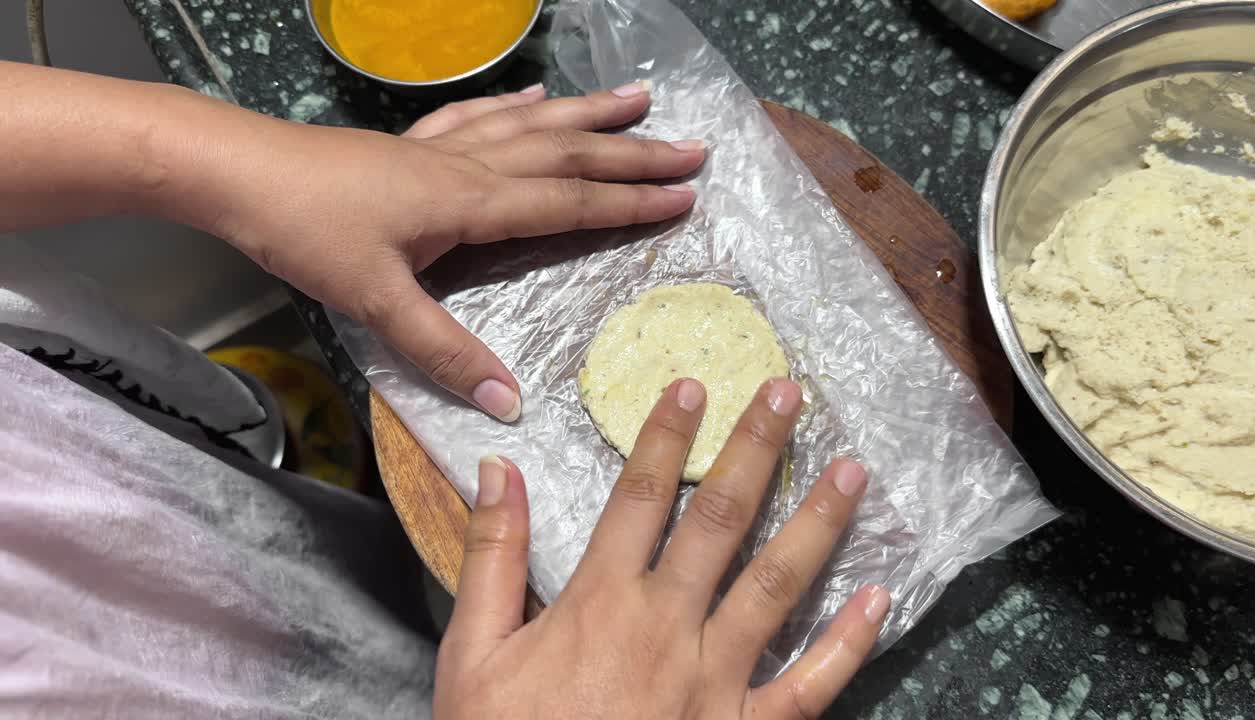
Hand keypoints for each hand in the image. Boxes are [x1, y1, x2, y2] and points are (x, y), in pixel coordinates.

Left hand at [204, 82, 703, 420]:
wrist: (236, 171)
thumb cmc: (303, 232)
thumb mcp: (375, 301)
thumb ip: (444, 352)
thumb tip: (510, 404)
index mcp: (469, 203)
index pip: (566, 202)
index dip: (628, 203)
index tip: (685, 197)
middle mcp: (468, 166)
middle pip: (565, 153)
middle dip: (633, 152)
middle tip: (693, 145)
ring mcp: (439, 148)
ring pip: (532, 123)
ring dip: (590, 114)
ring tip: (639, 97)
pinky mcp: (411, 144)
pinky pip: (480, 116)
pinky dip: (517, 105)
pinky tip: (536, 95)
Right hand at [435, 378, 890, 719]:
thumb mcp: (473, 653)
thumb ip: (491, 556)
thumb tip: (499, 469)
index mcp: (602, 602)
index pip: (641, 496)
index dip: (668, 435)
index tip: (694, 385)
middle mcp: (669, 627)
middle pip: (721, 520)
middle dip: (756, 450)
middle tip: (789, 394)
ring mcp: (716, 680)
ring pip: (777, 587)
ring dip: (817, 523)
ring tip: (854, 469)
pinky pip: (808, 686)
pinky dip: (847, 643)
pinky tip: (880, 598)